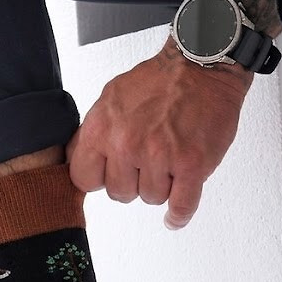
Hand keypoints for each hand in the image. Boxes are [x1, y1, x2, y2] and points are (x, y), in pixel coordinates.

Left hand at [67, 37, 252, 228]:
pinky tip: (175, 216)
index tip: (109, 175)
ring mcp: (160, 156)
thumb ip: (94, 132)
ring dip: (161, 185)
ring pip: (151, 198)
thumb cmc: (160, 81)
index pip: (84, 178)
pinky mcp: (191, 165)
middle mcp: (127, 143)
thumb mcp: (111, 98)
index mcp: (102, 127)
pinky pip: (180, 206)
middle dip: (133, 182)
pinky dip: (178, 215)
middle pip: (120, 193)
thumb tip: (80, 159)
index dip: (99, 178)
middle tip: (147, 162)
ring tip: (169, 160)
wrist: (201, 66)